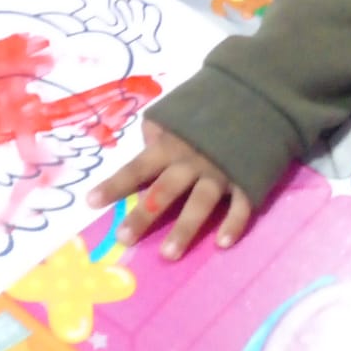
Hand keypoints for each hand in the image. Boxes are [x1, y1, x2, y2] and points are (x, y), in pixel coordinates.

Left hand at [87, 120, 252, 259]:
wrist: (259, 95)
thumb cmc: (211, 108)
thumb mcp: (178, 113)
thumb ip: (159, 133)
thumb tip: (143, 148)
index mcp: (170, 145)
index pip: (137, 168)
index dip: (115, 185)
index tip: (91, 203)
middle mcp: (192, 161)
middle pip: (163, 192)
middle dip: (143, 216)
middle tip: (124, 240)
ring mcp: (221, 171)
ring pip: (199, 204)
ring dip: (184, 230)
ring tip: (168, 254)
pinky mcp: (247, 179)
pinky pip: (241, 206)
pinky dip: (233, 225)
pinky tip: (222, 244)